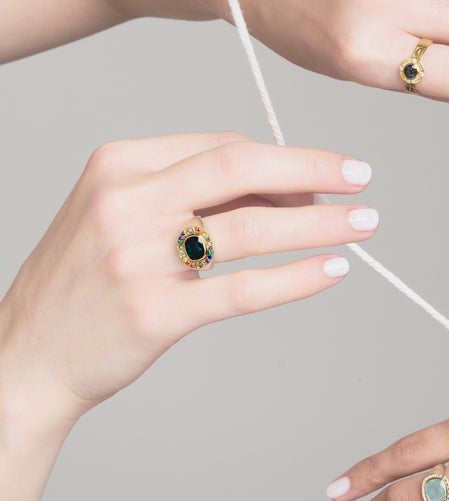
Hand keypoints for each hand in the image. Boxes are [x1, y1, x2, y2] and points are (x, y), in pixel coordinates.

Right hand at [0, 131, 376, 420]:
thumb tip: (285, 189)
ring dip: (319, 225)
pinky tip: (331, 270)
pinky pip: (243, 288)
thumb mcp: (118, 213)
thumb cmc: (83, 280)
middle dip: (312, 170)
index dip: (282, 162)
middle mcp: (126, 201)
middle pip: (240, 168)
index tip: (321, 179)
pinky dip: (295, 277)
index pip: (221, 146)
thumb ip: (189, 192)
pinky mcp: (154, 312)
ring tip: (362, 225)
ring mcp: (138, 257)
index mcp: (118, 163)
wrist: (26, 355)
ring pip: (251, 228)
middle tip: (361, 178)